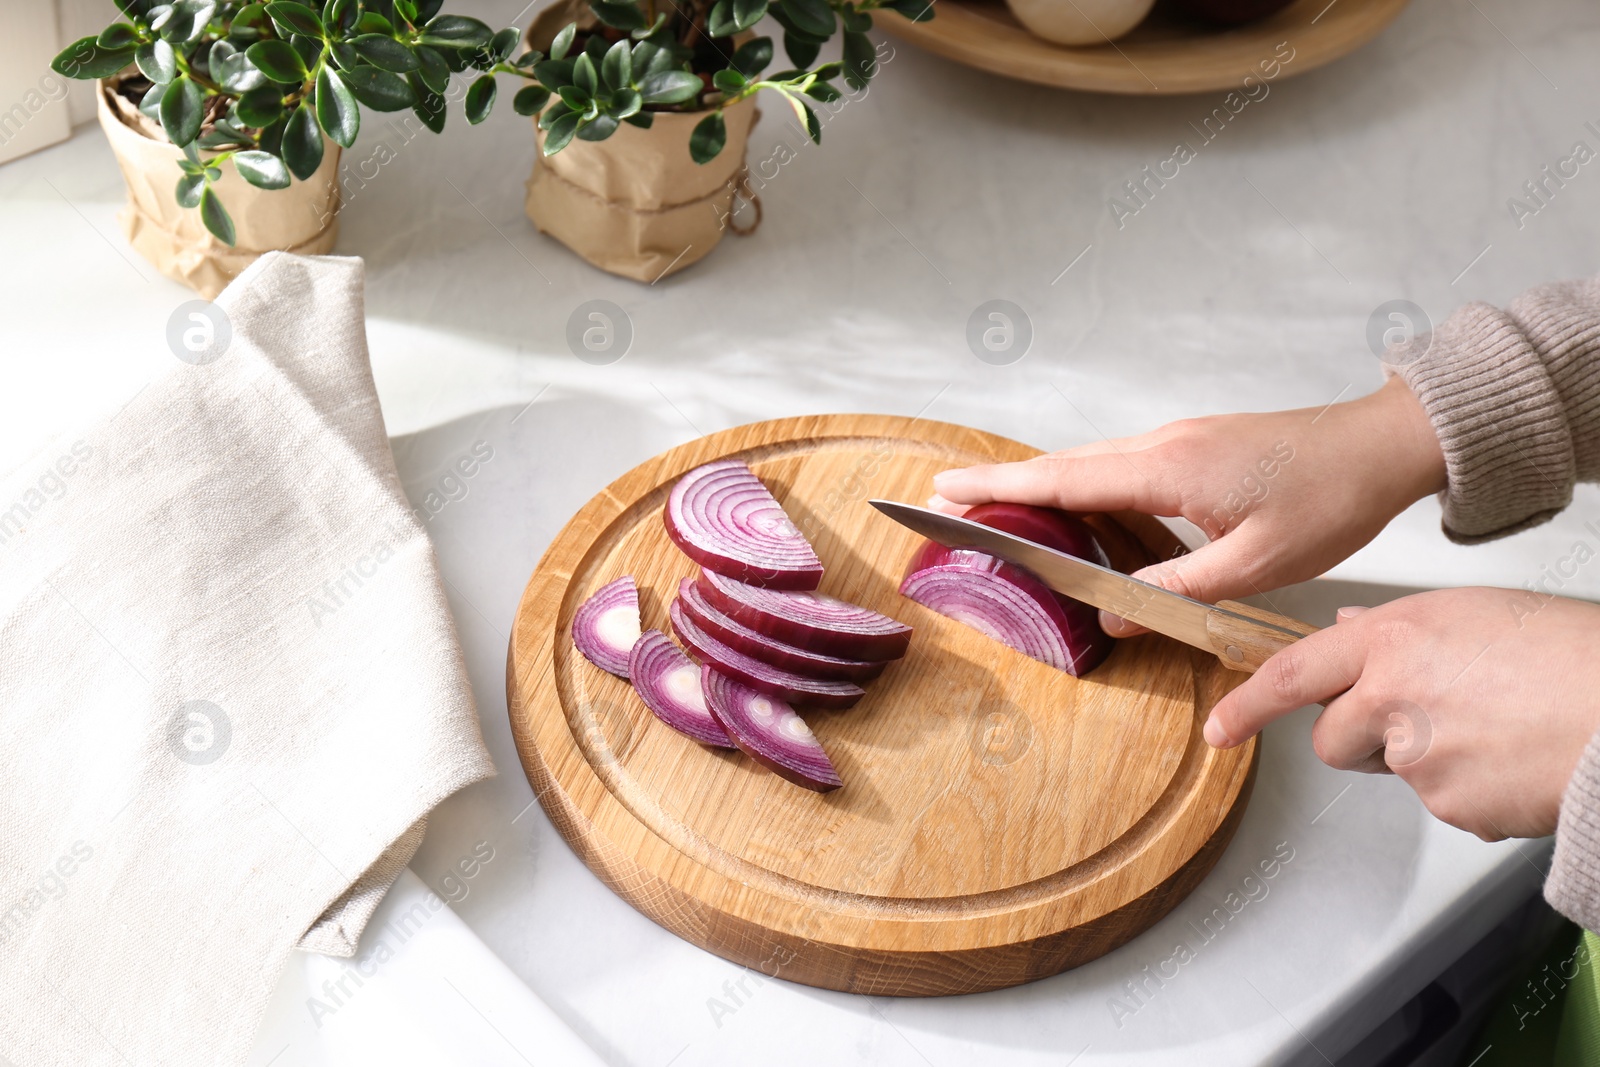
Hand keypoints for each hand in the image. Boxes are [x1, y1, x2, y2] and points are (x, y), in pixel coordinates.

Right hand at [930, 377, 1446, 633]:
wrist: (1382, 445)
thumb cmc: (1331, 498)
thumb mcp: (1256, 562)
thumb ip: (1178, 588)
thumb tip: (1112, 613)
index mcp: (1168, 467)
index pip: (1062, 478)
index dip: (998, 487)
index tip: (944, 490)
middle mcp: (1161, 443)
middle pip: (1061, 463)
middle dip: (998, 483)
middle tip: (945, 503)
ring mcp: (1176, 438)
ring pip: (1088, 461)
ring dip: (1036, 483)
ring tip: (992, 509)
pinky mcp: (1192, 444)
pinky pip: (1116, 463)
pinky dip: (1077, 482)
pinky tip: (1071, 507)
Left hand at [1204, 588, 1599, 839]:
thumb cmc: (1572, 656)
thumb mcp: (1476, 614)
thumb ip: (1400, 629)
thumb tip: (1349, 630)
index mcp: (1392, 640)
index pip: (1291, 673)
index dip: (1248, 704)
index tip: (1220, 727)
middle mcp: (1390, 696)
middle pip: (1332, 737)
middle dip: (1360, 739)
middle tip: (1428, 721)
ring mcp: (1415, 756)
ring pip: (1390, 770)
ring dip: (1421, 761)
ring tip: (1492, 731)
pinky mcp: (1448, 804)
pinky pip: (1443, 803)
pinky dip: (1471, 790)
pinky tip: (1514, 762)